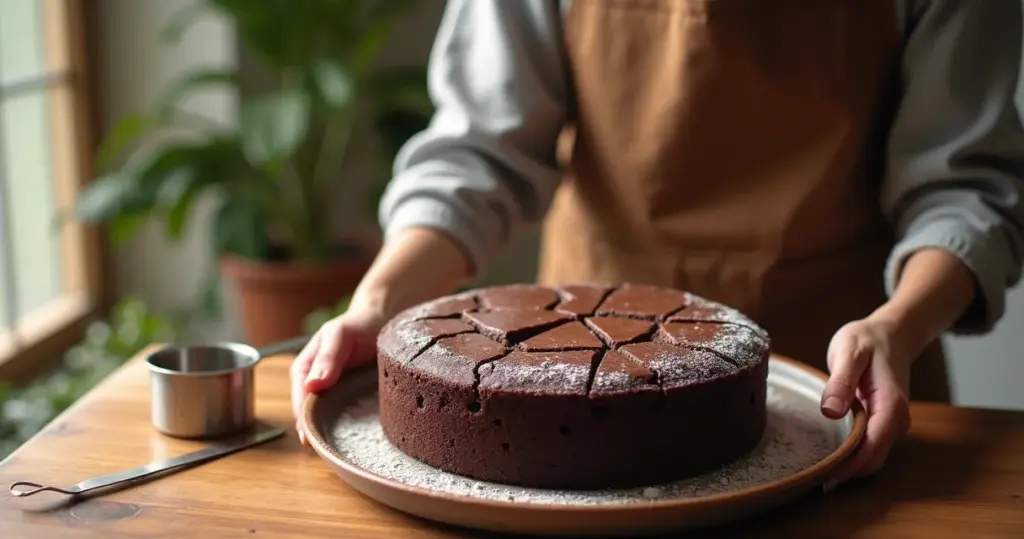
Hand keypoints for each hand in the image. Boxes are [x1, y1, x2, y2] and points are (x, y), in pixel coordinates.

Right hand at [290, 304, 385, 444]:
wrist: (381, 319)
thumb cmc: (356, 324)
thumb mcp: (339, 334)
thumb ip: (327, 357)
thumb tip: (312, 385)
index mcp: (304, 370)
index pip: (299, 401)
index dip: (303, 420)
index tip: (310, 439)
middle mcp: (316, 385)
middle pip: (311, 415)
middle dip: (317, 433)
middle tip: (327, 454)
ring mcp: (334, 394)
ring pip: (327, 420)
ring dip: (332, 434)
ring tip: (341, 452)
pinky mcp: (352, 399)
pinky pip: (348, 417)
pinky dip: (350, 429)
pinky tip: (358, 440)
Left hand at [820, 315, 913, 490]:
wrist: (891, 334)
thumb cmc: (868, 340)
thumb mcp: (850, 352)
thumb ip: (841, 381)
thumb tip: (831, 411)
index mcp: (890, 404)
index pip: (874, 444)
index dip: (851, 464)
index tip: (826, 476)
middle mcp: (897, 419)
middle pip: (875, 457)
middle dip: (848, 471)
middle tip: (814, 479)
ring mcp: (893, 423)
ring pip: (874, 456)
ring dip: (851, 467)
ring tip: (818, 471)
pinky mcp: (884, 422)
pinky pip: (872, 447)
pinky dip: (855, 456)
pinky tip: (831, 457)